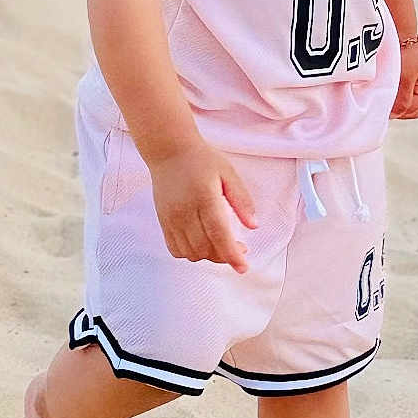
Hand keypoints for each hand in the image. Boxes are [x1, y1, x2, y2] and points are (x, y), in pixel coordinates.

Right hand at [149, 143, 258, 272]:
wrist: (169, 151)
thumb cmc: (201, 159)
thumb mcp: (228, 172)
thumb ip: (242, 200)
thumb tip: (254, 226)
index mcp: (205, 197)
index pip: (219, 234)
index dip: (232, 255)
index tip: (243, 267)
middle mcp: (185, 211)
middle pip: (205, 248)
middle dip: (225, 256)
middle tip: (240, 248)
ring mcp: (171, 218)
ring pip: (191, 253)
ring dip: (209, 256)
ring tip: (222, 245)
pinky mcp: (163, 222)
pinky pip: (176, 249)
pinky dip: (191, 253)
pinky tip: (203, 243)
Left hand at [391, 38, 417, 118]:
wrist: (398, 31)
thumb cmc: (402, 53)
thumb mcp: (404, 78)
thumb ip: (403, 99)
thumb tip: (396, 116)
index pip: (415, 108)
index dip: (400, 112)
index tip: (384, 110)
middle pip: (415, 108)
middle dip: (400, 111)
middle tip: (384, 108)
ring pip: (411, 102)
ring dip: (398, 104)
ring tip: (385, 100)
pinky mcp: (412, 76)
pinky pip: (406, 93)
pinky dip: (397, 96)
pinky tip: (387, 93)